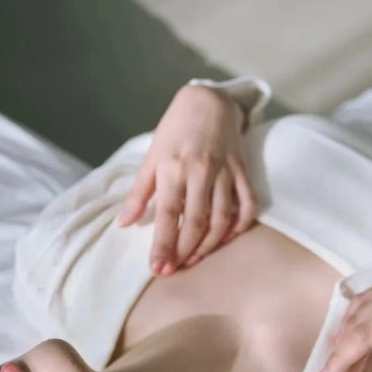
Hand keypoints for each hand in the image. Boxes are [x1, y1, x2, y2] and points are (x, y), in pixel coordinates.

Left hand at [117, 85, 256, 273]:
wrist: (209, 102)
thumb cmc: (175, 131)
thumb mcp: (152, 158)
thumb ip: (139, 193)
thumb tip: (124, 224)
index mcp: (173, 168)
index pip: (168, 214)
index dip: (163, 244)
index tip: (158, 268)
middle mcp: (200, 172)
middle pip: (196, 221)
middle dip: (185, 250)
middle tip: (174, 269)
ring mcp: (225, 172)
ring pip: (222, 218)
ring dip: (209, 244)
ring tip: (195, 259)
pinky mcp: (243, 171)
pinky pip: (247, 205)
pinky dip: (240, 226)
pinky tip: (227, 239)